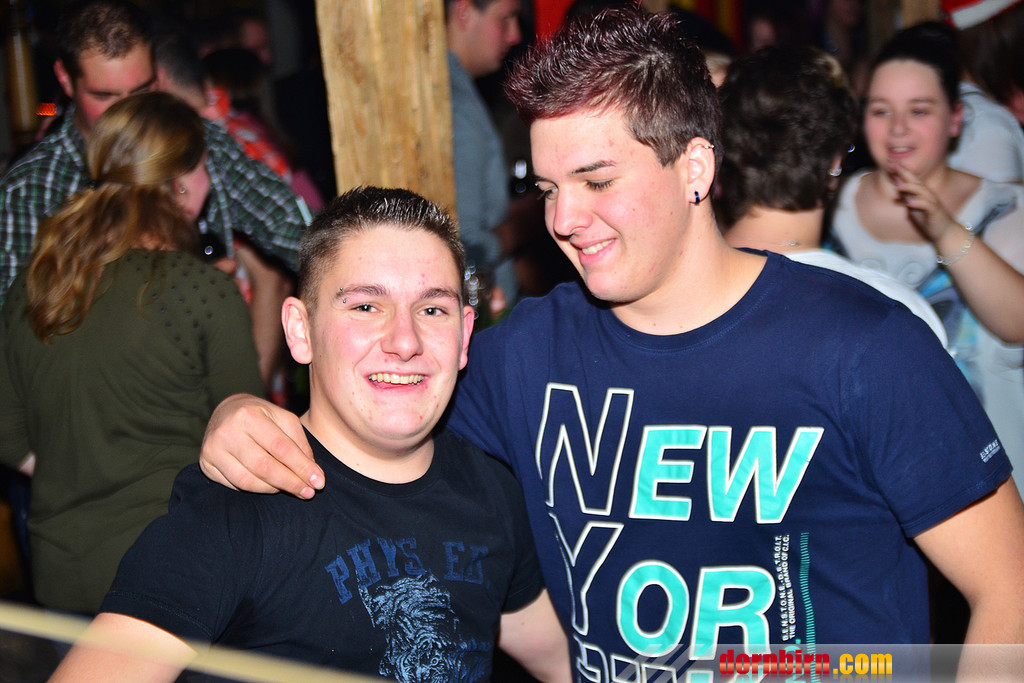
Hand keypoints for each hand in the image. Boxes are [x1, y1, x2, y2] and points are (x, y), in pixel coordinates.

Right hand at [200, 394, 322, 497]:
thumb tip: (312, 472)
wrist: (225, 411)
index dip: (302, 467)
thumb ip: (299, 442)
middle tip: (309, 492)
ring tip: (293, 489)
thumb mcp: (283, 418)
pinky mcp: (206, 464)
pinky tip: (271, 487)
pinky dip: (257, 489)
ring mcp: (213, 449)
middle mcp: (226, 432)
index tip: (319, 482)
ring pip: (248, 481)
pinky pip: (235, 485)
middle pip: (264, 467)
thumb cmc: (260, 415)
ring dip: (275, 489)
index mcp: (248, 415)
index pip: (281, 448)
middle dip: (290, 482)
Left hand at [889, 163, 959, 243]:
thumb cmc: (927, 217)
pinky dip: (918, 203)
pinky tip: (909, 202)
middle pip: (916, 181)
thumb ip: (905, 194)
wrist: (944, 230)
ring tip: (898, 186)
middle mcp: (927, 194)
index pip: (911, 178)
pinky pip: (927, 206)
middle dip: (905, 173)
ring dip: (910, 188)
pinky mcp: (935, 212)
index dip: (901, 170)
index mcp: (921, 192)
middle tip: (893, 165)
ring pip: (921, 192)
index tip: (890, 162)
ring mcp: (932, 202)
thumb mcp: (913, 205)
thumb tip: (897, 183)